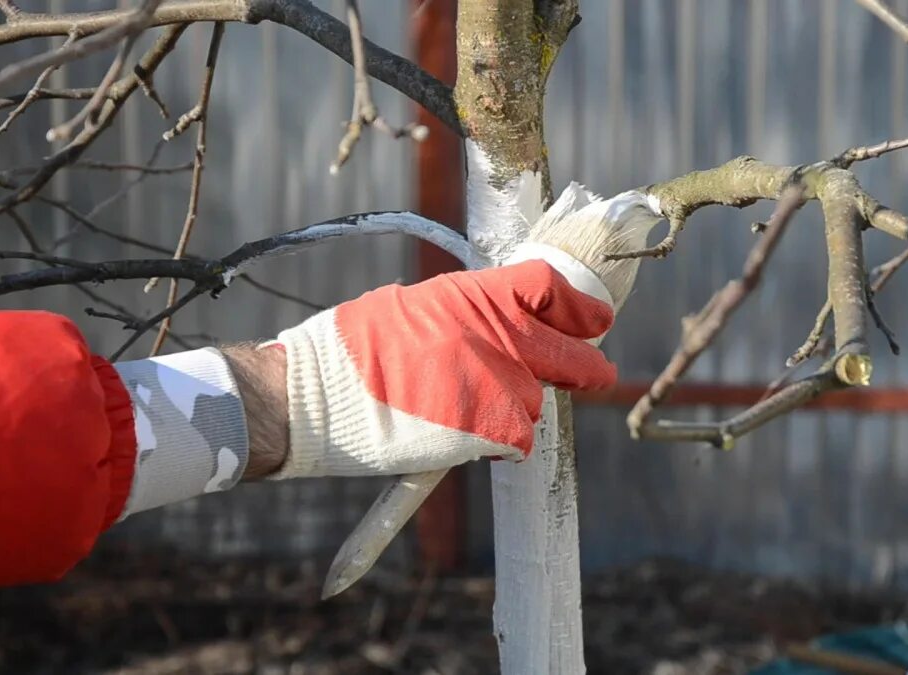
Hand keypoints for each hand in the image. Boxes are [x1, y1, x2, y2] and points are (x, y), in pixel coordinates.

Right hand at [264, 260, 616, 478]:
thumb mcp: (415, 306)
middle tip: (593, 376)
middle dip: (586, 368)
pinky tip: (468, 440)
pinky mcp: (489, 427)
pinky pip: (519, 440)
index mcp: (474, 293)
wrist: (314, 397)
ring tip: (467, 411)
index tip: (594, 320)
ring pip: (538, 401)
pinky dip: (502, 446)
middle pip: (570, 352)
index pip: (550, 286)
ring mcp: (496, 381)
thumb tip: (509, 323)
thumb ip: (469, 312)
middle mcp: (495, 332)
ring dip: (517, 409)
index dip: (579, 306)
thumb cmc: (354, 352)